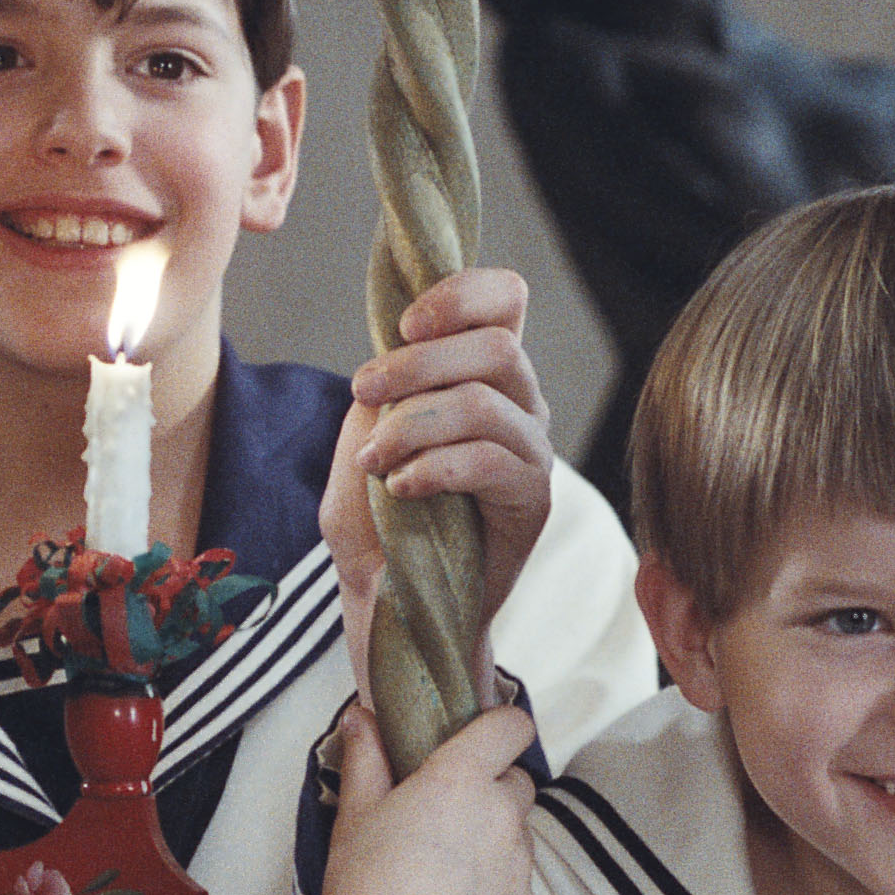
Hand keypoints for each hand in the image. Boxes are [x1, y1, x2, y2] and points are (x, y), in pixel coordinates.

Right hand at [287, 702, 542, 894]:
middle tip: (445, 812)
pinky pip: (518, 883)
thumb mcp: (354, 816)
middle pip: (516, 782)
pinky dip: (495, 887)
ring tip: (444, 869)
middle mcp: (502, 817)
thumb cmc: (364, 893)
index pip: (510, 727)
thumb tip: (363, 718)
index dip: (501, 725)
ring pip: (517, 835)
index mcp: (460, 781)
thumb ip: (366, 759)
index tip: (486, 734)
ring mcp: (520, 866)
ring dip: (493, 839)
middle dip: (490, 788)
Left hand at [327, 267, 556, 639]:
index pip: (505, 300)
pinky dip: (434, 467)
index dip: (462, 293)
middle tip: (362, 390)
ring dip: (414, 422)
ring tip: (375, 460)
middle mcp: (518, 406)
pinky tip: (401, 490)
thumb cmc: (376, 523)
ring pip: (487, 401)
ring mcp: (530, 453)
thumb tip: (402, 354)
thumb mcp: (362, 438)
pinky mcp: (532, 500)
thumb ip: (384, 391)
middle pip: (499, 344)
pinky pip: (490, 460)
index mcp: (481, 376)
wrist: (388, 602)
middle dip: (418, 362)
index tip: (404, 324)